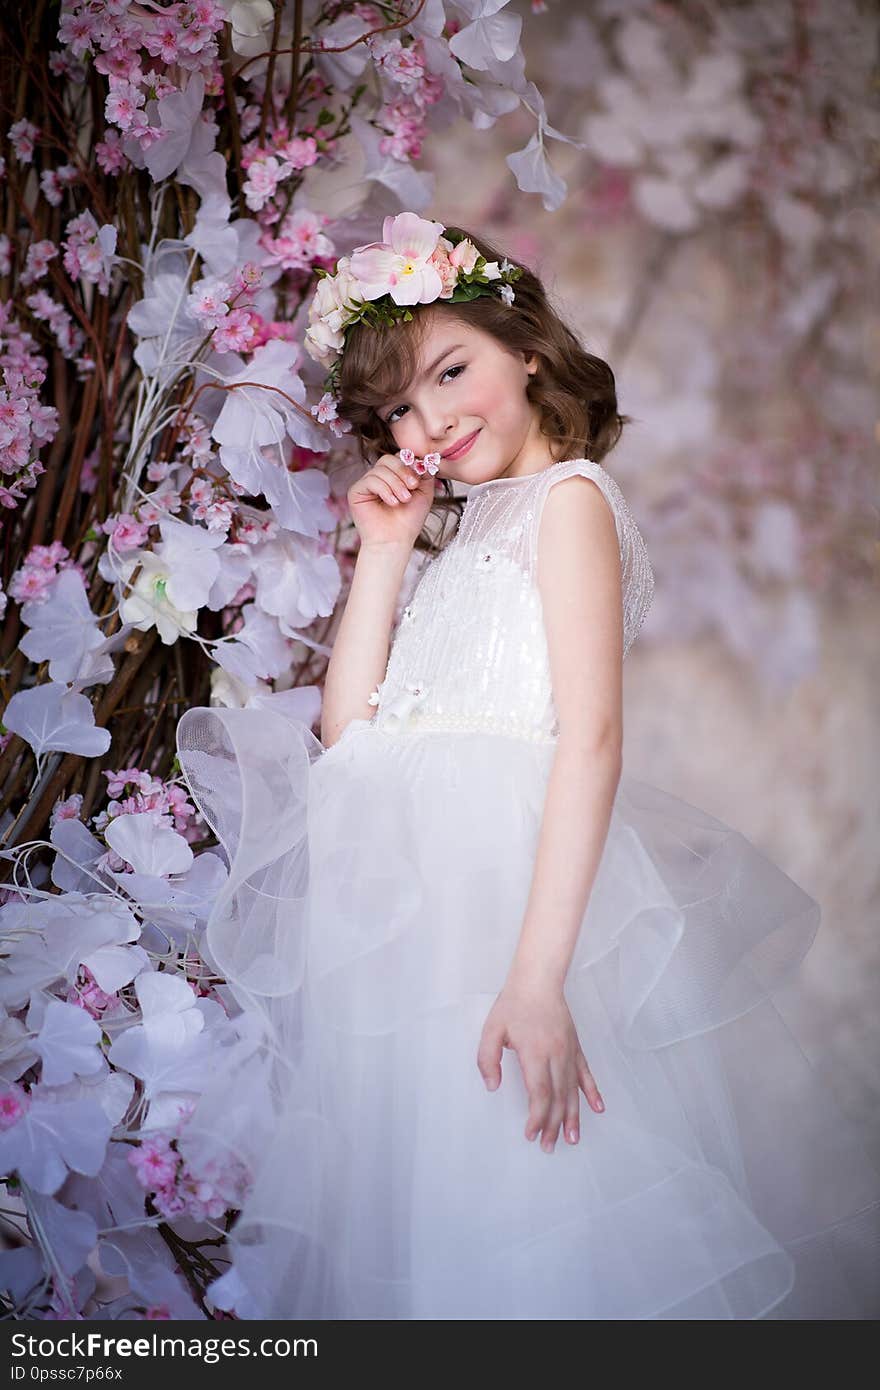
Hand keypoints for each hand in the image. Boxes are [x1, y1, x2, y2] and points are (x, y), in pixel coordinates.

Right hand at [347, 452, 436, 549]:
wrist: (396, 540)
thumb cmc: (409, 520)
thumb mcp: (424, 492)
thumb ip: (424, 473)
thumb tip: (421, 457)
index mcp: (392, 477)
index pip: (398, 457)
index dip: (409, 465)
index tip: (418, 481)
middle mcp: (378, 478)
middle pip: (388, 459)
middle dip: (403, 471)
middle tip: (412, 488)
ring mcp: (366, 484)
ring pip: (380, 469)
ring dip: (396, 484)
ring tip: (403, 500)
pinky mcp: (356, 491)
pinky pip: (371, 480)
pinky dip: (384, 490)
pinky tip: (391, 503)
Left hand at [476, 978, 604, 1151]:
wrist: (538, 980)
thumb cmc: (513, 1004)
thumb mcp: (491, 1030)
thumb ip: (487, 1060)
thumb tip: (492, 1087)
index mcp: (534, 1053)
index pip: (539, 1093)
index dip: (537, 1117)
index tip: (531, 1134)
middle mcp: (555, 1055)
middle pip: (557, 1098)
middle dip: (553, 1125)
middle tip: (548, 1146)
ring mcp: (568, 1052)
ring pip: (573, 1091)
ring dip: (573, 1117)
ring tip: (572, 1139)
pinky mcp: (576, 1047)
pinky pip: (586, 1074)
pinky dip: (592, 1093)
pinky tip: (597, 1109)